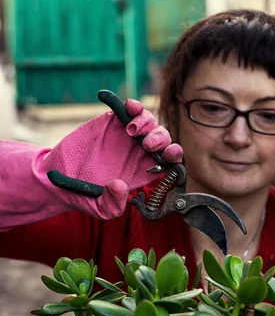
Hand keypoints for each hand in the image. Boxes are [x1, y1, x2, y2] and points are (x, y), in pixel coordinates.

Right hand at [43, 98, 182, 218]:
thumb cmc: (83, 195)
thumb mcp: (98, 208)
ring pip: (150, 122)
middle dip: (162, 139)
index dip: (174, 156)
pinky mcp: (112, 122)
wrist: (59, 178)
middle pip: (164, 140)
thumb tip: (120, 187)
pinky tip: (129, 107)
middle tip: (146, 145)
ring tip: (131, 130)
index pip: (169, 162)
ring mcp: (127, 136)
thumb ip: (112, 205)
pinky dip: (134, 106)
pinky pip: (130, 110)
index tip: (169, 155)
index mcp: (143, 172)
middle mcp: (139, 153)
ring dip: (147, 122)